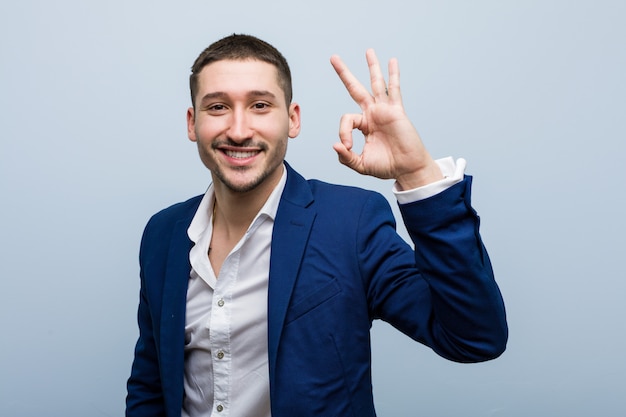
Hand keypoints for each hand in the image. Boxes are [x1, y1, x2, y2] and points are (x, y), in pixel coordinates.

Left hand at [330, 49, 442, 189]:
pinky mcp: (396, 111)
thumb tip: (335, 145)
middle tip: (333, 58)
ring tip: (368, 51)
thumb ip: (346, 157)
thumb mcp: (361, 164)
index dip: (343, 132)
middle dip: (344, 73)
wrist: (407, 168)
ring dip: (372, 67)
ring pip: (376, 84)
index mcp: (364, 126)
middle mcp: (372, 114)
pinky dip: (393, 75)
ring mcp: (384, 110)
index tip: (347, 146)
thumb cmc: (387, 167)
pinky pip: (394, 90)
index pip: (347, 119)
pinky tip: (392, 61)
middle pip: (355, 89)